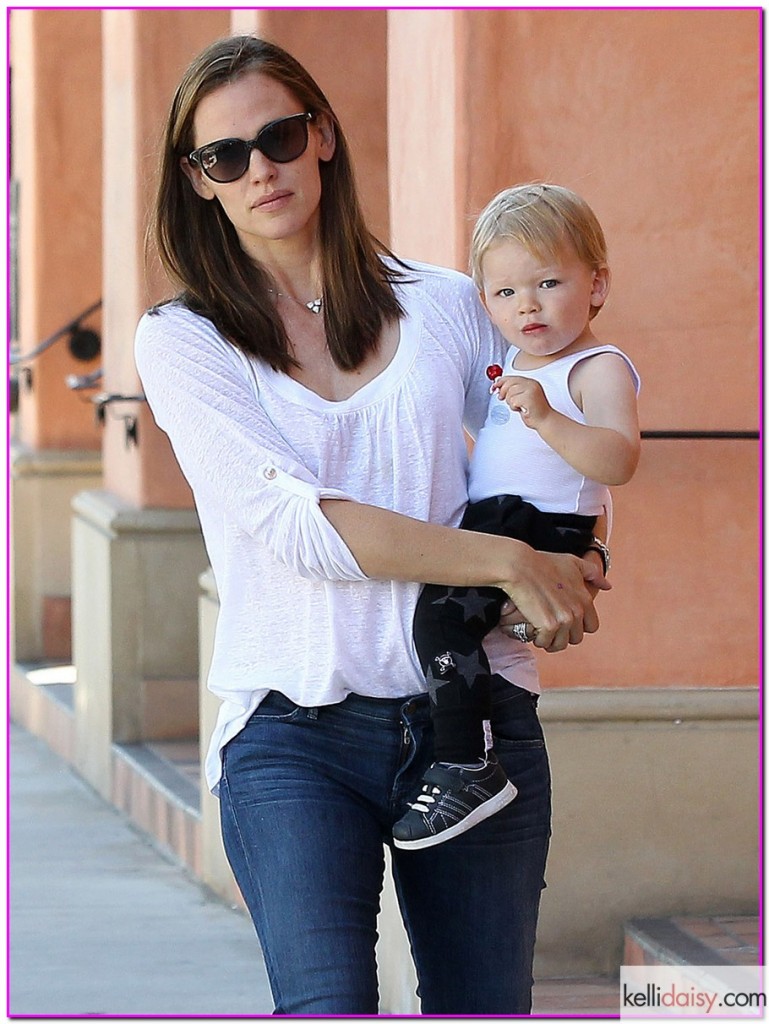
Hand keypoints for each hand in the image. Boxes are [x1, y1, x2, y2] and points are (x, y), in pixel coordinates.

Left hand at [493, 376, 550, 428]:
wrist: (546, 420)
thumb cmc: (535, 412)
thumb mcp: (522, 398)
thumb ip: (512, 391)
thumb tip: (498, 387)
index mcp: (530, 382)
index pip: (512, 377)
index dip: (501, 381)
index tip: (494, 386)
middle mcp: (531, 384)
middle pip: (509, 383)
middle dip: (503, 392)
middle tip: (502, 398)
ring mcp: (531, 390)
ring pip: (510, 393)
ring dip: (511, 402)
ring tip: (519, 406)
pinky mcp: (529, 398)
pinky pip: (513, 401)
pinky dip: (514, 407)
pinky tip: (522, 409)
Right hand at [495, 545, 609, 652]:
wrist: (519, 566)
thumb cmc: (542, 563)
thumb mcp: (572, 563)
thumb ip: (593, 574)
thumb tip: (607, 586)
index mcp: (585, 599)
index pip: (591, 627)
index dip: (577, 625)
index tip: (563, 618)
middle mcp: (578, 612)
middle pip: (576, 638)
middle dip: (563, 634)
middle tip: (548, 624)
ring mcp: (564, 620)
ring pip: (560, 644)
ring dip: (549, 639)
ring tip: (539, 628)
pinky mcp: (548, 626)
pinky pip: (545, 642)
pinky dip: (537, 638)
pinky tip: (531, 626)